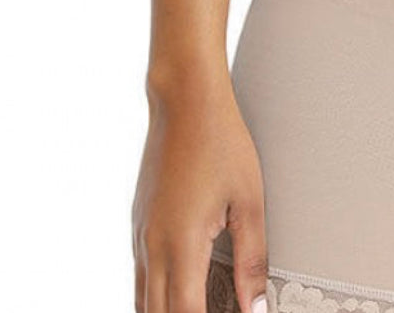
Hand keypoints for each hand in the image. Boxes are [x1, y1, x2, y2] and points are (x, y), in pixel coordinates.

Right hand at [133, 74, 267, 312]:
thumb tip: (254, 307)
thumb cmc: (221, 143)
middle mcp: (152, 247)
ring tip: (203, 305)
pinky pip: (140, 278)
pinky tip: (181, 295)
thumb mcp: (249, 200)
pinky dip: (156, 298)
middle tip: (220, 312)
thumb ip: (252, 258)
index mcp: (180, 244)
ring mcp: (140, 237)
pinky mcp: (138, 225)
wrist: (184, 102)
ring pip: (143, 301)